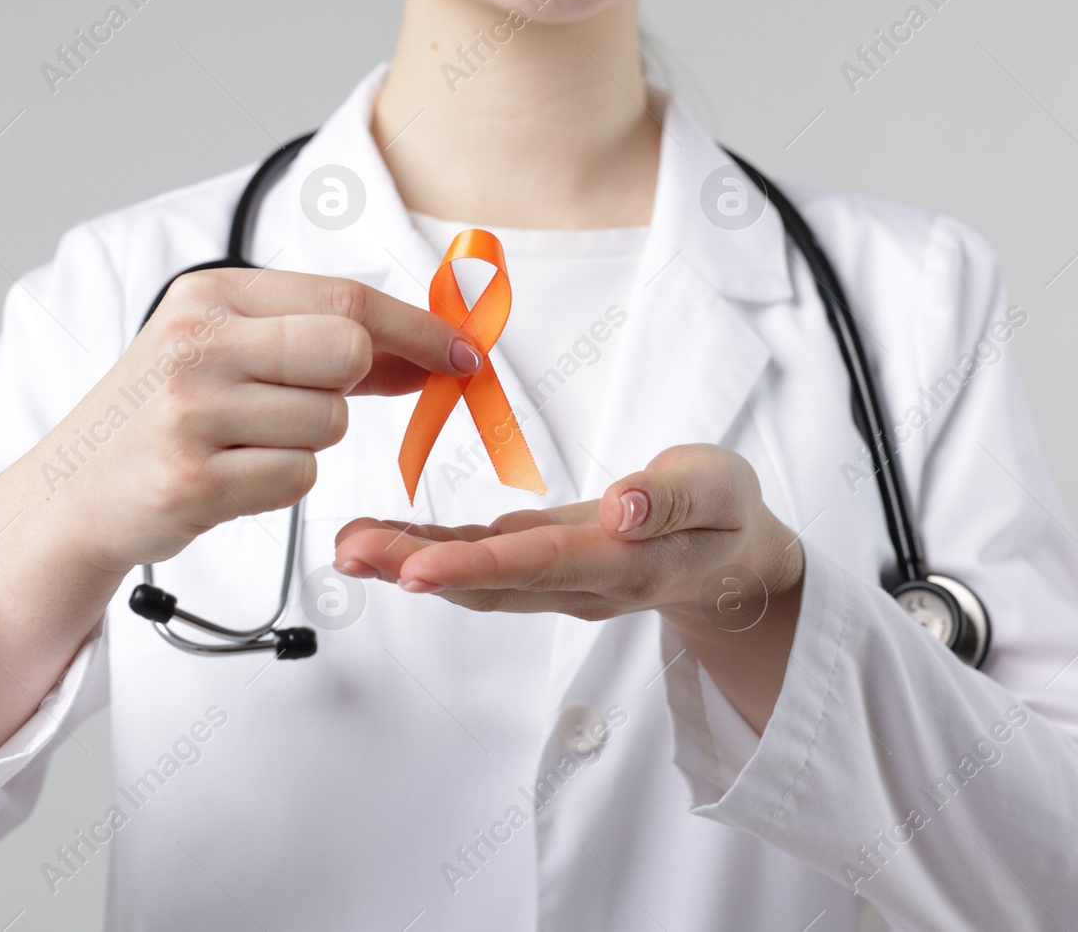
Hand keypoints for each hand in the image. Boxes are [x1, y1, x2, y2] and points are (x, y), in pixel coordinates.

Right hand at [11, 268, 481, 580]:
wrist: (71, 494)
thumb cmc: (161, 415)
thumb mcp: (222, 349)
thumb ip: (316, 338)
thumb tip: (428, 348)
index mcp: (210, 297)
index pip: (346, 297)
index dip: (418, 328)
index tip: (462, 353)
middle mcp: (197, 343)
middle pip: (349, 351)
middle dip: (352, 386)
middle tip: (305, 403)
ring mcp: (191, 410)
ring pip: (329, 422)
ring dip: (306, 443)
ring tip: (243, 444)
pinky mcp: (192, 479)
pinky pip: (298, 478)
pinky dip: (280, 485)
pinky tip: (230, 478)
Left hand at [333, 443, 803, 634]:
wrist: (731, 566)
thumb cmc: (727, 519)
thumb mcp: (722, 491)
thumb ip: (673, 499)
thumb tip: (621, 509)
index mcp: (624, 564)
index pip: (540, 565)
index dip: (476, 567)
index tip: (414, 568)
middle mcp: (578, 585)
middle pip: (488, 582)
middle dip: (414, 568)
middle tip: (349, 550)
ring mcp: (553, 581)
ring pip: (472, 579)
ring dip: (406, 563)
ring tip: (346, 544)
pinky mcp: (537, 564)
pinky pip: (475, 563)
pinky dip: (424, 551)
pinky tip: (379, 537)